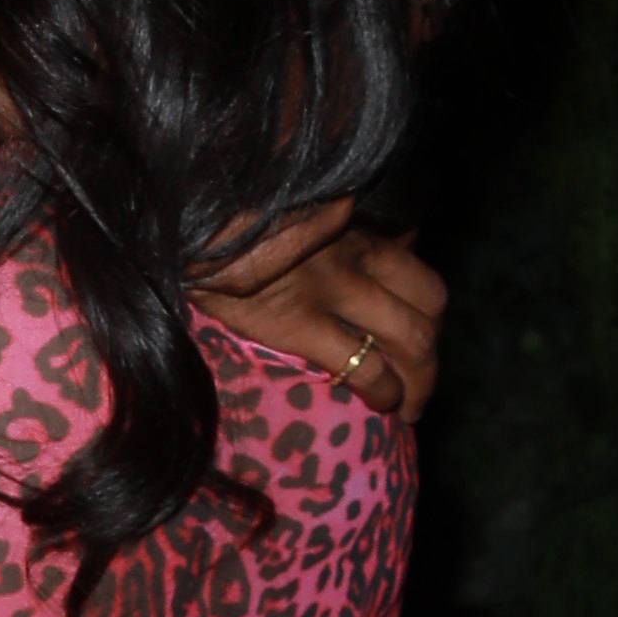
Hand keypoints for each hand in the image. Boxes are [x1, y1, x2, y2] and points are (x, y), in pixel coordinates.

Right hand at [195, 201, 445, 425]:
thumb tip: (374, 243)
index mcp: (352, 229)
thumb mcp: (292, 208)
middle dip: (431, 352)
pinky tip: (380, 403)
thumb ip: (331, 226)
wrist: (186, 212)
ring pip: (411, 339)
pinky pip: (364, 364)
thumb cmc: (231, 212)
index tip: (417, 337)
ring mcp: (333, 288)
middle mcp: (356, 255)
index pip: (418, 272)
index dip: (427, 314)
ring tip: (409, 407)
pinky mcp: (300, 321)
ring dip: (420, 382)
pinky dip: (384, 389)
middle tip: (420, 384)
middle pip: (428, 308)